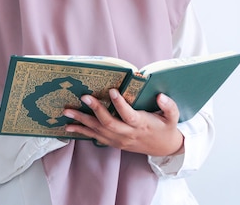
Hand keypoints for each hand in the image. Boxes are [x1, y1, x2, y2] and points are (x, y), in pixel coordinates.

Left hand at [63, 89, 184, 156]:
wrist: (164, 148)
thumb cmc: (166, 128)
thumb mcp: (173, 117)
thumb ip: (169, 106)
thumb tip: (161, 96)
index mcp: (142, 124)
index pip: (129, 115)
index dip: (120, 104)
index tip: (112, 91)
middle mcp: (128, 133)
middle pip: (109, 123)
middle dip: (95, 110)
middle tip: (84, 97)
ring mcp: (119, 140)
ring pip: (98, 131)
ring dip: (82, 122)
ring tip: (67, 112)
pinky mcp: (114, 143)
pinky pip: (96, 137)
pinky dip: (82, 132)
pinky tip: (69, 127)